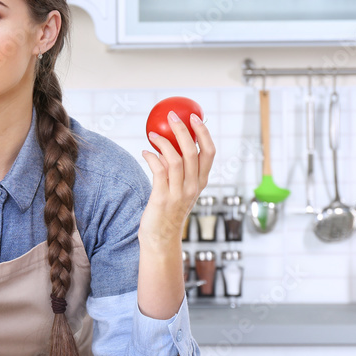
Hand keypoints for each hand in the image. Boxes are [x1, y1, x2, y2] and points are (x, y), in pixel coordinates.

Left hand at [140, 112, 214, 247]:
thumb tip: (165, 145)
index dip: (204, 132)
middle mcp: (193, 187)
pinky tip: (145, 152)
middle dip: (183, 130)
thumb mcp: (178, 189)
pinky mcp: (162, 198)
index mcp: (201, 182)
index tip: (195, 116)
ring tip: (152, 134)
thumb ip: (176, 170)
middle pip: (193, 151)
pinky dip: (151, 157)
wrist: (161, 240)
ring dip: (163, 142)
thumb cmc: (167, 212)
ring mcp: (179, 193)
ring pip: (176, 159)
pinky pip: (158, 170)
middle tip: (172, 116)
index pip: (209, 152)